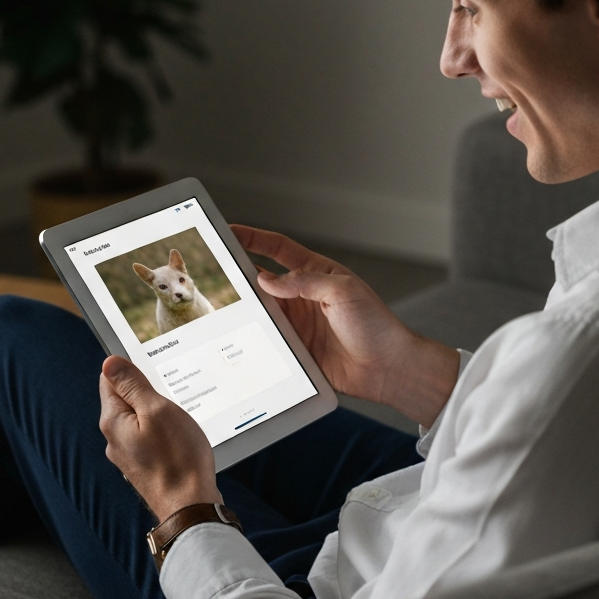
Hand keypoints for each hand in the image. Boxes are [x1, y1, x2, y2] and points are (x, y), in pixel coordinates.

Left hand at [99, 355, 221, 521]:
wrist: (190, 505)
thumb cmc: (178, 458)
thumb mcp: (157, 410)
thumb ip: (132, 385)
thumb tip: (110, 363)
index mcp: (113, 421)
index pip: (109, 379)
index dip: (131, 370)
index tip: (153, 374)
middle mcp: (115, 439)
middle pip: (125, 399)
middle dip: (148, 393)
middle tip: (172, 400)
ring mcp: (129, 455)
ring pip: (140, 420)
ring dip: (158, 415)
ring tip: (179, 423)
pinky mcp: (144, 466)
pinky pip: (149, 438)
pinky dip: (163, 433)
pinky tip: (179, 440)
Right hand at [232, 225, 458, 426]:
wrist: (387, 368)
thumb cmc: (375, 325)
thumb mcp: (344, 292)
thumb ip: (306, 283)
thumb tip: (267, 280)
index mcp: (316, 273)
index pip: (278, 249)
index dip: (253, 238)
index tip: (228, 230)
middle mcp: (302, 296)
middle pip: (261, 281)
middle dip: (237, 275)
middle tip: (211, 271)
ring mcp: (297, 324)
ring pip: (259, 312)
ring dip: (242, 310)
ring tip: (218, 308)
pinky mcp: (295, 349)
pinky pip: (267, 341)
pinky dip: (252, 340)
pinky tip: (236, 341)